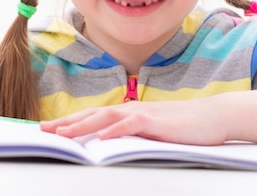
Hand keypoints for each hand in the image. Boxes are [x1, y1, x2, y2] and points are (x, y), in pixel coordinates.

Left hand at [39, 98, 226, 145]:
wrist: (212, 117)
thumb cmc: (182, 127)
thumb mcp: (151, 133)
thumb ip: (131, 136)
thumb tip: (109, 145)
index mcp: (127, 113)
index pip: (93, 117)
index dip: (70, 121)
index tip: (50, 128)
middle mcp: (130, 110)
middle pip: (92, 115)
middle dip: (67, 123)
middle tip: (43, 131)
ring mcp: (143, 114)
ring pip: (106, 118)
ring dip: (82, 125)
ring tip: (63, 134)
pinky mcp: (156, 122)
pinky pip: (131, 125)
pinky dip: (115, 130)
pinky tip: (101, 138)